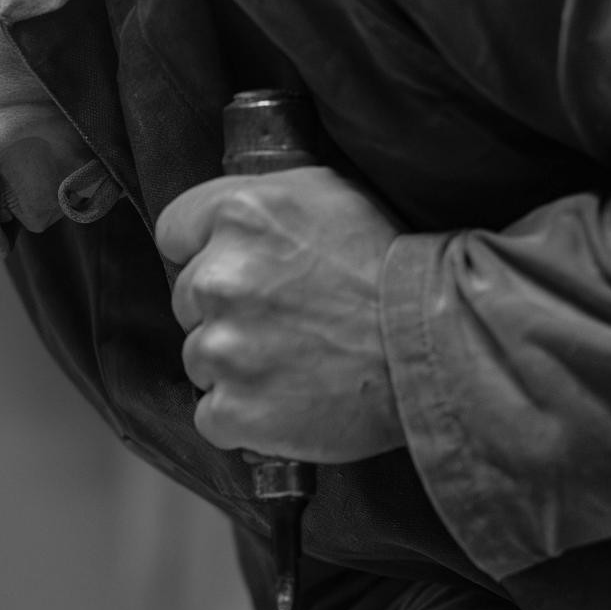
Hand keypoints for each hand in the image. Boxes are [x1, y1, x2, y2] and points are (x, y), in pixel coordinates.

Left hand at [155, 167, 401, 460]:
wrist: (435, 344)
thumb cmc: (391, 267)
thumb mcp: (327, 194)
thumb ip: (258, 202)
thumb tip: (217, 221)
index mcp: (239, 215)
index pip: (174, 231)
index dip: (204, 251)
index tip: (240, 270)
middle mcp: (218, 277)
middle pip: (187, 299)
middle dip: (227, 310)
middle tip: (288, 319)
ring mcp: (221, 348)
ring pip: (199, 357)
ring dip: (236, 364)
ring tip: (297, 360)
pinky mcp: (232, 409)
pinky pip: (212, 415)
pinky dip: (243, 416)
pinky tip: (287, 400)